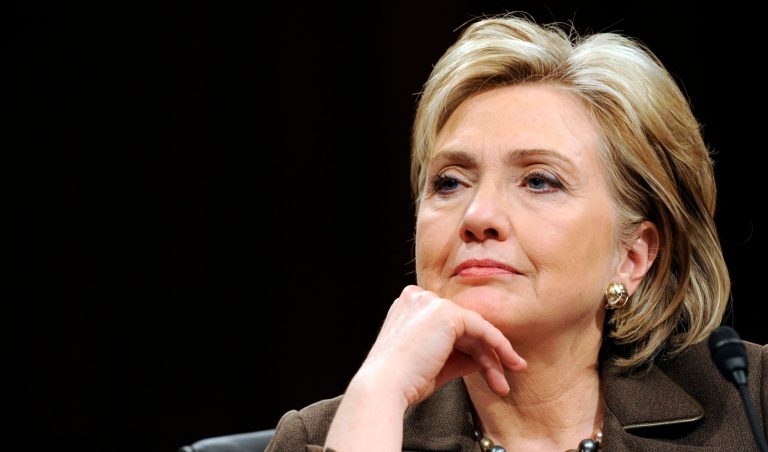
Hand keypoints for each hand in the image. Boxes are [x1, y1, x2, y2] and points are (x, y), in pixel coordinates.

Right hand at [356, 285, 525, 406]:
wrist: (384, 387)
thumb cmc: (402, 382)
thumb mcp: (434, 364)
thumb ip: (458, 356)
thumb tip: (484, 359)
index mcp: (409, 307)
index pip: (448, 325)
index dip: (470, 348)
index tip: (488, 369)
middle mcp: (418, 297)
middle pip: (463, 326)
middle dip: (486, 354)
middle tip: (502, 379)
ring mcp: (430, 302)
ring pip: (474, 328)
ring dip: (494, 357)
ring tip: (504, 384)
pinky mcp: (446, 313)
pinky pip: (481, 328)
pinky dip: (498, 346)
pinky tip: (509, 363)